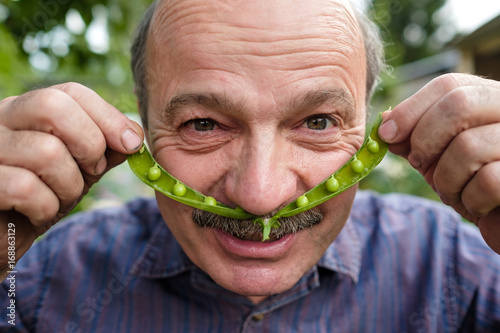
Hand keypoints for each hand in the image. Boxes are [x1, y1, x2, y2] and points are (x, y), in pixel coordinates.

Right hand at [0, 83, 143, 278]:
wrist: (4, 234)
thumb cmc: (42, 197)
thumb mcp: (80, 168)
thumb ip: (105, 149)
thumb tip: (134, 135)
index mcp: (27, 110)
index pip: (71, 92)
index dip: (109, 116)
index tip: (132, 144)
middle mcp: (1, 119)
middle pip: (54, 105)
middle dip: (89, 144)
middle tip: (92, 170)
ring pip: (46, 151)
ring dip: (70, 186)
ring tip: (60, 197)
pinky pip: (26, 187)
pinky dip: (46, 207)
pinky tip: (38, 213)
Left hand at [378, 73, 499, 253]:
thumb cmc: (472, 184)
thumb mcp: (437, 157)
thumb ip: (413, 138)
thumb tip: (385, 120)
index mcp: (491, 99)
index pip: (449, 85)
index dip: (410, 109)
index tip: (386, 134)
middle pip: (459, 104)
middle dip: (425, 139)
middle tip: (417, 162)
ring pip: (469, 146)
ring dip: (445, 178)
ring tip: (452, 190)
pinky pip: (489, 181)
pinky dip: (471, 199)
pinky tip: (478, 204)